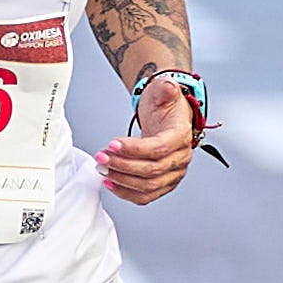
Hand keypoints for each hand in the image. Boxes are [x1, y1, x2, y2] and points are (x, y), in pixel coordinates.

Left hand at [101, 73, 197, 203]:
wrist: (168, 118)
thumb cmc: (165, 106)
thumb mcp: (164, 90)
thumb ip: (165, 88)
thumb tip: (167, 86)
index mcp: (181, 136)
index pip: (159, 148)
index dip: (134, 149)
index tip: (112, 144)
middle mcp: (181, 158)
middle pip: (152, 170)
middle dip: (122, 165)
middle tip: (101, 157)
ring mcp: (173, 173)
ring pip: (148, 186)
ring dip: (122, 180)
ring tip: (102, 168)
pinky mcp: (164, 183)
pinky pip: (146, 196)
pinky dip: (127, 193)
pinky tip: (110, 183)